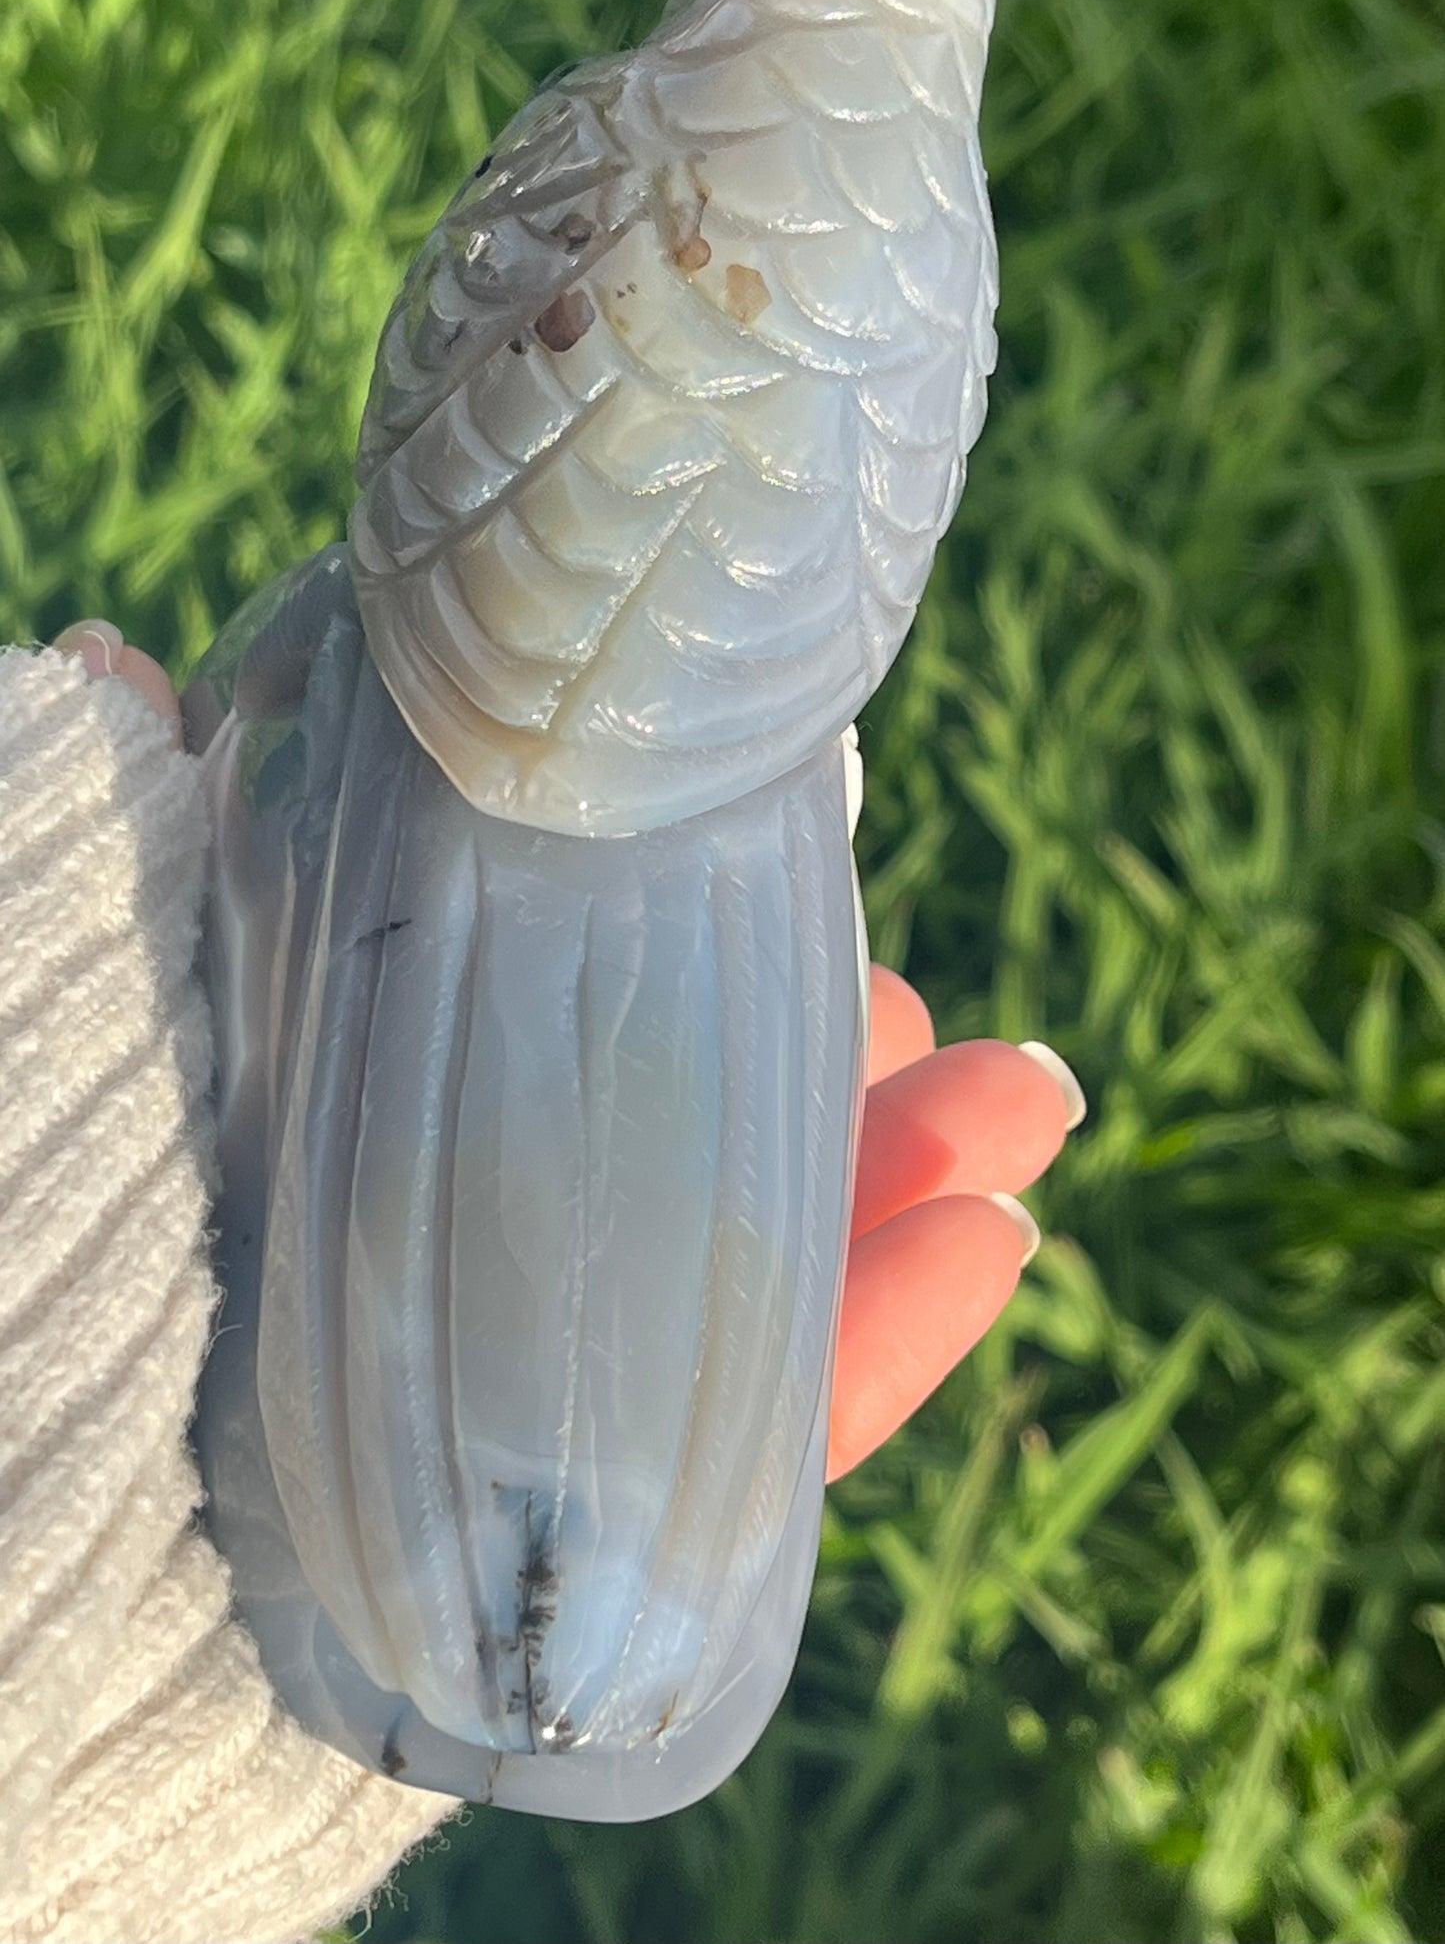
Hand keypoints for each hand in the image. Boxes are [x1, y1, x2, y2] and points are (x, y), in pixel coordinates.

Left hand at [54, 622, 1084, 1490]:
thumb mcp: (97, 1004)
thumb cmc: (59, 1209)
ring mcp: (522, 1399)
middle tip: (918, 1001)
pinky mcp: (590, 1550)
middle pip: (668, 1148)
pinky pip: (758, 1452)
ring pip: (746, 1286)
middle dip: (825, 1068)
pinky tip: (998, 1241)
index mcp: (351, 1124)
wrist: (50, 1567)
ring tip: (1035, 1102)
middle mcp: (448, 1251)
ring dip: (904, 1185)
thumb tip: (113, 653)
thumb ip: (118, 850)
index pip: (539, 1025)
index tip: (782, 854)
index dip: (669, 950)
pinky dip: (887, 1351)